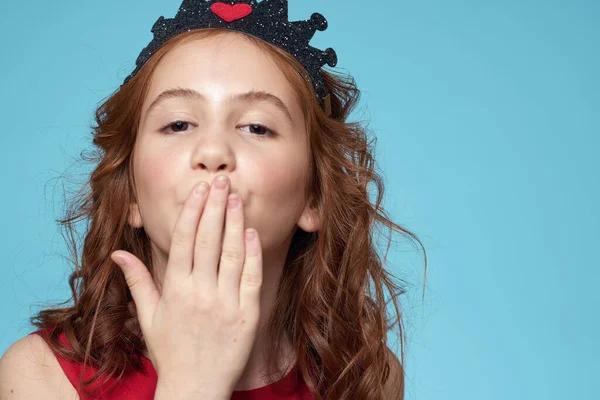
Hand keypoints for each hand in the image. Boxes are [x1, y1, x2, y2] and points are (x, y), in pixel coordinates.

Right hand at [110, 175, 262, 396]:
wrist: (195, 388)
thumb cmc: (170, 351)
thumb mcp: (149, 316)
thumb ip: (137, 280)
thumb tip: (117, 252)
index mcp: (175, 290)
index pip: (183, 240)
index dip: (191, 211)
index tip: (198, 189)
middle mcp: (200, 292)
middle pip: (208, 240)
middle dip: (214, 206)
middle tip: (220, 180)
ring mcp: (226, 303)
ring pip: (232, 253)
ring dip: (234, 222)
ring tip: (236, 197)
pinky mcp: (248, 314)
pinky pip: (252, 277)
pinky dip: (252, 252)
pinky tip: (251, 231)